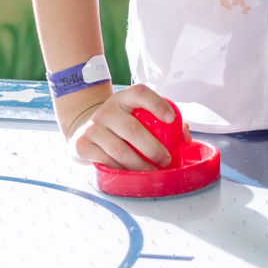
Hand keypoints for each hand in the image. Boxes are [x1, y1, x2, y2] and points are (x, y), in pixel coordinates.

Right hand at [63, 84, 186, 169]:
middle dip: (153, 148)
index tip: (171, 119)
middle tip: (165, 160)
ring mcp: (92, 127)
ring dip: (139, 165)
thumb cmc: (120, 125)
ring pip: (120, 151)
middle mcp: (107, 110)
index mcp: (123, 99)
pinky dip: (122, 170)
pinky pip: (107, 162)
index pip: (140, 93)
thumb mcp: (136, 116)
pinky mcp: (82, 144)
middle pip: (132, 129)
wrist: (84, 130)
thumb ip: (163, 122)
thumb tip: (184, 136)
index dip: (157, 104)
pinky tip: (131, 173)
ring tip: (151, 171)